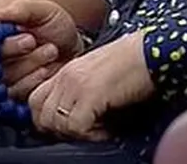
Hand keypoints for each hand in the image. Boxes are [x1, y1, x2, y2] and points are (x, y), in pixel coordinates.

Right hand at [0, 0, 83, 98]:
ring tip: (50, 51)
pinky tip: (47, 70)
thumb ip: (21, 9)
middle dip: (7, 48)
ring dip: (27, 63)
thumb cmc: (54, 27)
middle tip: (31, 40)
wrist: (75, 50)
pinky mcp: (14, 95)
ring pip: (0, 76)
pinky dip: (33, 80)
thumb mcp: (43, 10)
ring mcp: (0, 76)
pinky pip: (14, 93)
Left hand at [27, 31, 153, 140]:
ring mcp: (76, 83)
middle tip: (84, 130)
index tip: (69, 126)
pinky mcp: (90, 93)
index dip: (48, 119)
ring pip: (55, 123)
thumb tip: (70, 120)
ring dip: (76, 133)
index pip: (35, 100)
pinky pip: (76, 126)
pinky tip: (108, 127)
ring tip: (99, 127)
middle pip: (40, 115)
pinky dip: (92, 134)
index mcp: (66, 72)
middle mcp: (66, 76)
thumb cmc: (133, 64)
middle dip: (60, 130)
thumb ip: (79, 92)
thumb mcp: (97, 77)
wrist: (151, 51)